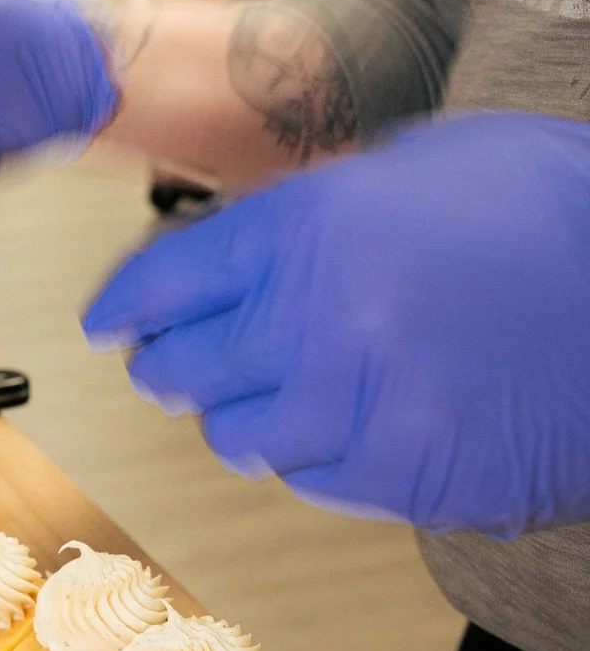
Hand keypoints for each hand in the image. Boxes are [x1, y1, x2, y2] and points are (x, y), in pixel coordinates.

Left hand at [82, 111, 589, 536]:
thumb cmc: (540, 216)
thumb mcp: (411, 171)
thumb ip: (308, 219)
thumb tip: (229, 260)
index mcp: (308, 224)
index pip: (162, 281)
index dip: (125, 308)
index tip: (109, 324)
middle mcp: (317, 316)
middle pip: (177, 370)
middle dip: (174, 366)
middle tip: (182, 363)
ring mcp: (358, 403)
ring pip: (234, 436)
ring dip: (248, 417)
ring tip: (296, 389)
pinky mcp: (401, 473)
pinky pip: (307, 479)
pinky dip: (316, 456)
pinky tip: (358, 421)